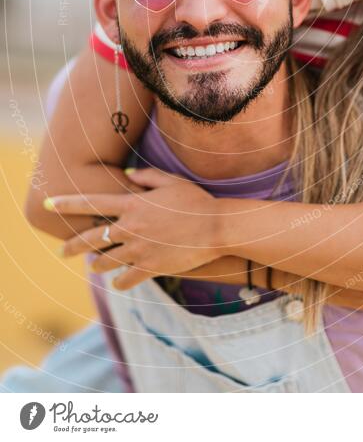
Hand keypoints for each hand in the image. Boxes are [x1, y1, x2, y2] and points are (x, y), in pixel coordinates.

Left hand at [52, 167, 222, 287]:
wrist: (217, 227)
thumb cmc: (195, 201)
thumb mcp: (172, 181)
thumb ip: (147, 177)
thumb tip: (128, 176)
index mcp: (132, 205)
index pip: (92, 203)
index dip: (67, 203)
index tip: (48, 204)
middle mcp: (130, 228)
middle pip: (91, 239)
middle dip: (72, 246)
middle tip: (63, 251)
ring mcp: (139, 250)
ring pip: (105, 263)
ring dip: (98, 265)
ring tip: (96, 265)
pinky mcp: (151, 267)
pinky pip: (125, 281)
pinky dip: (120, 282)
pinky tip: (119, 282)